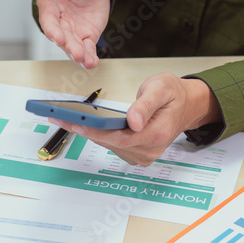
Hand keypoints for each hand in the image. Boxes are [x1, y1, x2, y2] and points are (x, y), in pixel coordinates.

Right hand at [35, 0, 110, 67]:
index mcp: (49, 2)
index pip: (48, 19)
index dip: (52, 29)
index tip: (57, 37)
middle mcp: (58, 19)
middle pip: (60, 36)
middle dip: (68, 46)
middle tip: (76, 53)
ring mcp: (72, 29)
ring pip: (73, 46)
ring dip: (78, 55)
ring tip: (87, 62)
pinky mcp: (86, 34)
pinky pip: (86, 48)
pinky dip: (89, 57)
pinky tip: (92, 63)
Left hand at [48, 74, 220, 165]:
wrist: (185, 106)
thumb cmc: (173, 95)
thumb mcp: (162, 88)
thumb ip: (146, 104)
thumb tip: (132, 120)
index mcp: (157, 134)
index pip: (120, 138)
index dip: (96, 132)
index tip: (75, 123)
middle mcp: (149, 149)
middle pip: (110, 143)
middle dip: (83, 129)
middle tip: (58, 117)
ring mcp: (142, 154)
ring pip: (108, 145)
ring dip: (87, 132)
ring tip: (64, 118)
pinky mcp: (135, 153)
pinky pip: (112, 145)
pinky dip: (97, 134)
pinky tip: (82, 124)